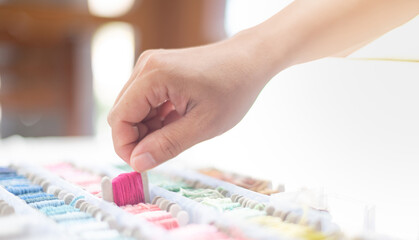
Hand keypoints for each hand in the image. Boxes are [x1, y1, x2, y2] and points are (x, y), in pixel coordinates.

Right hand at [108, 32, 272, 171]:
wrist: (250, 60)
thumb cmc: (233, 89)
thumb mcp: (203, 124)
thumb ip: (167, 144)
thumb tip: (136, 163)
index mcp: (153, 76)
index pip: (119, 119)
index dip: (126, 147)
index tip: (144, 165)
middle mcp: (146, 66)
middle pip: (123, 113)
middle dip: (137, 139)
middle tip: (165, 151)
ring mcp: (151, 66)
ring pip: (133, 109)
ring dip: (148, 129)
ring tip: (178, 134)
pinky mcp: (159, 70)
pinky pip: (145, 100)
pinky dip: (155, 117)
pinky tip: (177, 122)